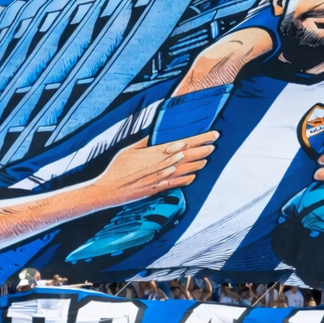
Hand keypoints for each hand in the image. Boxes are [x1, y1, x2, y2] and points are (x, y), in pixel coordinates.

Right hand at [87, 131, 218, 206]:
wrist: (109, 190)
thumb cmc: (116, 168)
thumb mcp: (129, 149)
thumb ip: (146, 141)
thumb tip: (157, 132)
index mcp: (156, 152)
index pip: (184, 143)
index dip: (200, 139)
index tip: (212, 134)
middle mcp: (161, 165)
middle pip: (188, 156)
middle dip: (203, 150)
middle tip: (214, 144)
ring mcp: (160, 179)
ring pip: (185, 170)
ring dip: (198, 164)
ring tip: (208, 158)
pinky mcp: (157, 189)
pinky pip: (176, 184)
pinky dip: (186, 180)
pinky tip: (194, 176)